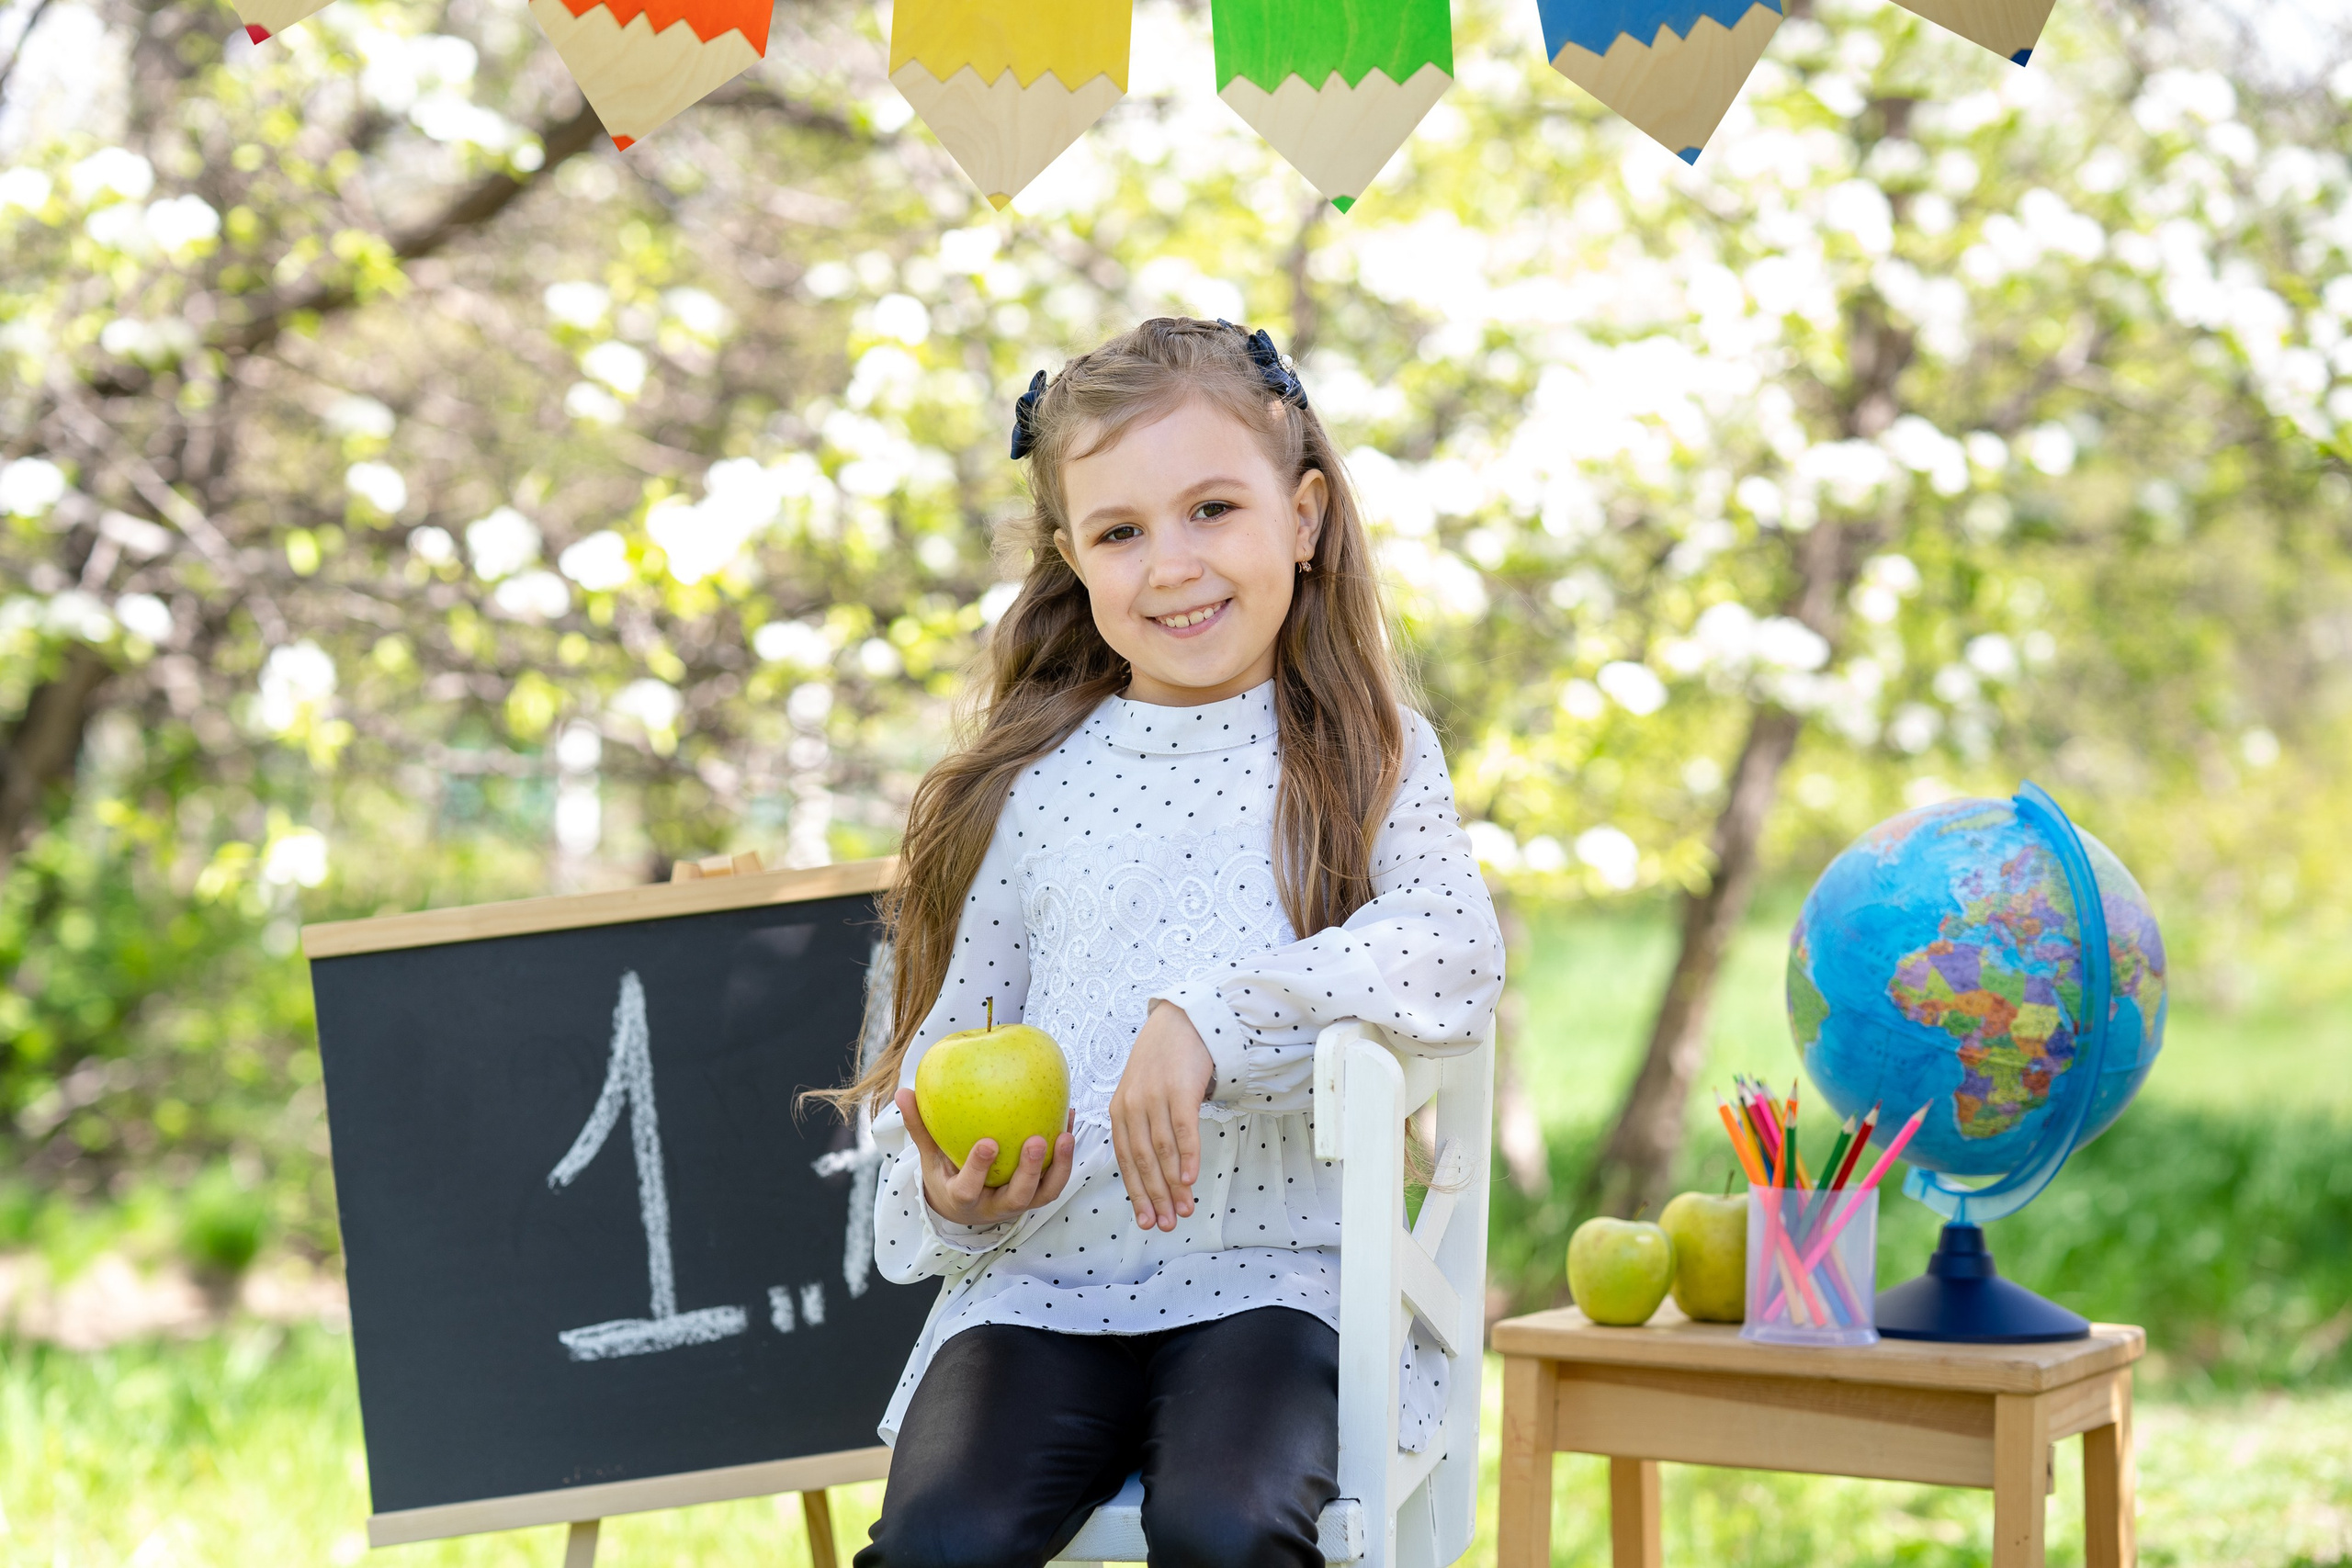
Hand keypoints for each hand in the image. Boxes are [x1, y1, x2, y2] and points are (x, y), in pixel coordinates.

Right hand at [897, 1088, 1075, 1229]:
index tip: (988, 1143)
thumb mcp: (929, 1157)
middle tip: (1036, 1140)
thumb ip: (919, 1127)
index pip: (969, 1189)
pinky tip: (1068, 1120)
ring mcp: (1019, 1204)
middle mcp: (994, 1206)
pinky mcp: (1037, 1196)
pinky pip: (1056, 1178)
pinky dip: (1065, 1155)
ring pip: (1043, 1194)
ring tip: (1064, 1135)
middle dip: (1028, 1171)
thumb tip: (903, 1092)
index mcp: (963, 1199)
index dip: (979, 1169)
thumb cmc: (946, 1175)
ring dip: (1058, 1166)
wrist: (965, 1208)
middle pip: (1015, 1197)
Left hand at [1109, 1000, 1214, 1231]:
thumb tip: (1153, 1170)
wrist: (1181, 1022)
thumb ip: (1141, 1126)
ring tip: (1184, 1210)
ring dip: (1173, 1185)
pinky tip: (1190, 1179)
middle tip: (1165, 1225)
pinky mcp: (1179, 1089)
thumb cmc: (1162, 1063)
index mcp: (1118, 1111)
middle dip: (1154, 1197)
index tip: (1146, 1221)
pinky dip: (1187, 1157)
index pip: (1126, 1161)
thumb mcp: (1140, 1092)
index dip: (1136, 1194)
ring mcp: (1155, 1097)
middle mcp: (1132, 1106)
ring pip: (1162, 1151)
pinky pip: (1182, 1130)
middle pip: (1142, 1161)